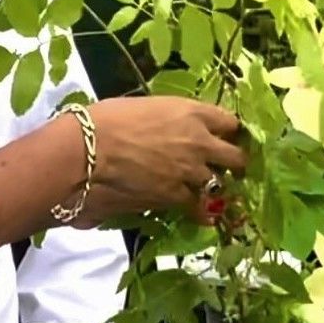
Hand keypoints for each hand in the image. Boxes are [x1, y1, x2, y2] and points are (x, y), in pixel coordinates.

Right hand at [77, 96, 245, 222]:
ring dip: (214, 186)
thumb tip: (165, 128)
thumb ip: (165, 119)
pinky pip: (200, 208)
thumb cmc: (105, 120)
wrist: (87, 152)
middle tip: (225, 167)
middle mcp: (200, 141)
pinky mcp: (177, 197)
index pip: (229, 122)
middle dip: (233, 162)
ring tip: (207, 189)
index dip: (227, 132)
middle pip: (236, 156)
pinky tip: (201, 215)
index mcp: (191, 112)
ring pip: (220, 184)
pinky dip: (201, 212)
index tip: (224, 136)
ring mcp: (191, 172)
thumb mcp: (143, 107)